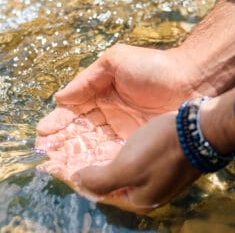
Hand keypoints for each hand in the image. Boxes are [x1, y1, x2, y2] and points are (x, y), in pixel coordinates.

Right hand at [35, 44, 209, 184]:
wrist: (192, 81)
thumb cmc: (153, 67)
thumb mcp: (114, 63)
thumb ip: (86, 80)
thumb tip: (59, 98)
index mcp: (101, 96)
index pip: (73, 113)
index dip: (57, 124)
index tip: (42, 133)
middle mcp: (109, 117)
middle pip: (79, 135)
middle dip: (60, 145)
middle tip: (44, 155)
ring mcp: (122, 134)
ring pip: (91, 149)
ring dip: (72, 158)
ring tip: (55, 166)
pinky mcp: (136, 148)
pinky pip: (110, 158)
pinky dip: (94, 165)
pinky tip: (79, 172)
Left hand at [72, 112, 200, 213]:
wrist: (202, 130)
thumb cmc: (162, 149)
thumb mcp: (127, 167)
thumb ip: (99, 179)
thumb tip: (77, 182)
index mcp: (136, 200)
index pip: (97, 191)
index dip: (76, 176)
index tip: (55, 162)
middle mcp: (145, 193)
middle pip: (108, 181)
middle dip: (86, 166)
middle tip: (65, 149)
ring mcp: (156, 177)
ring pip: (120, 168)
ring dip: (100, 156)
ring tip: (80, 141)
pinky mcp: (163, 161)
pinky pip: (133, 158)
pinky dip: (117, 149)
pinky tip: (108, 135)